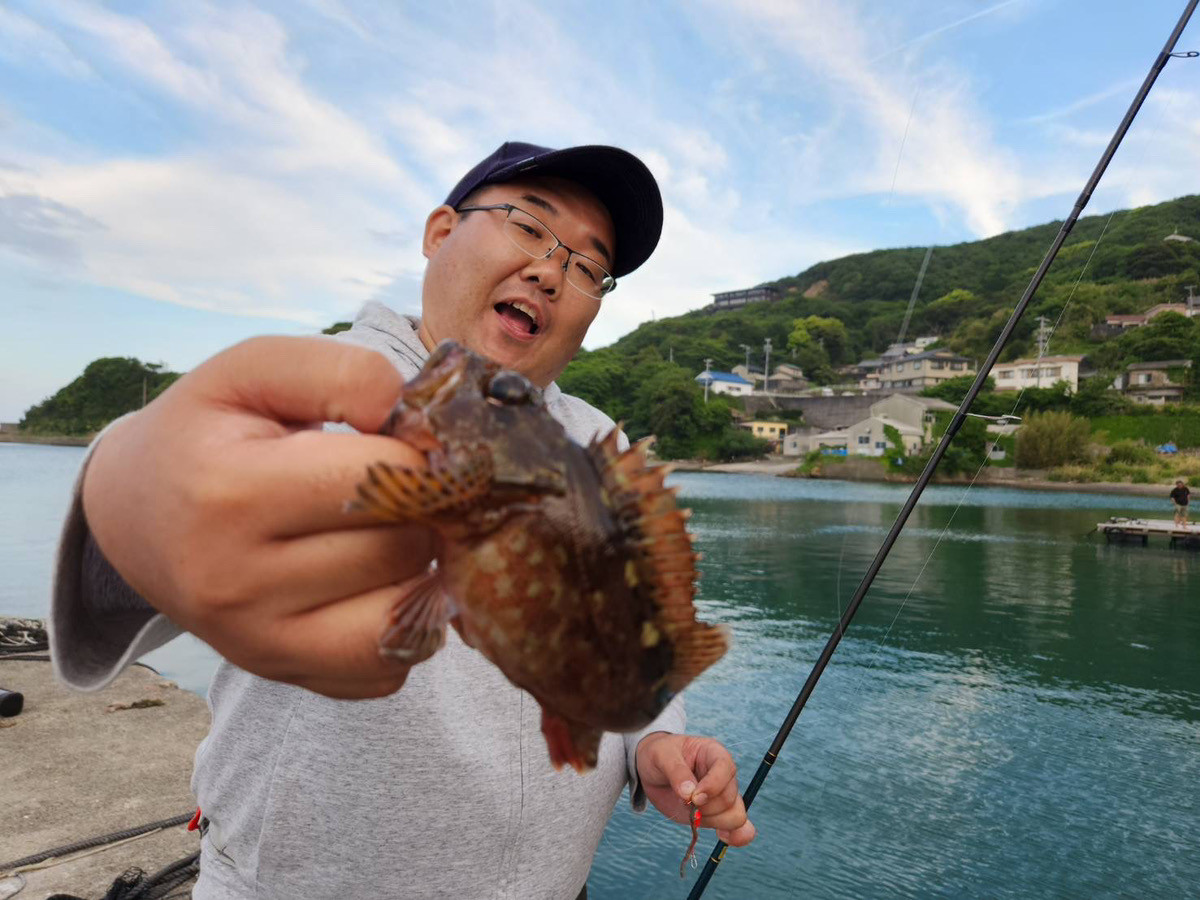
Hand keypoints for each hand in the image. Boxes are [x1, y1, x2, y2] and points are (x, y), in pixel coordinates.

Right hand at [83, 336, 434, 698]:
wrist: (137, 513)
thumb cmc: (209, 432)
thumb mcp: (254, 370)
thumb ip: (340, 374)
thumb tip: (417, 424)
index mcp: (229, 494)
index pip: (379, 479)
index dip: (418, 456)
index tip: (411, 444)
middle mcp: (237, 583)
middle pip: (400, 550)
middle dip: (425, 513)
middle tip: (407, 489)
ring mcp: (259, 642)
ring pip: (405, 616)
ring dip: (423, 571)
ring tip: (397, 531)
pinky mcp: (283, 675)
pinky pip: (386, 670)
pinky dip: (405, 627)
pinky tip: (380, 581)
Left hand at [635, 732, 755, 846]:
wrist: (653, 770)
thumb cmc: (660, 755)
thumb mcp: (662, 755)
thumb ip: (676, 772)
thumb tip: (690, 795)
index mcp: (714, 753)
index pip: (726, 768)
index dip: (713, 785)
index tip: (693, 797)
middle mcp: (724, 775)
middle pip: (729, 798)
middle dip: (705, 807)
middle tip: (684, 802)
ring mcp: (722, 796)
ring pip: (735, 816)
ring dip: (711, 820)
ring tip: (691, 813)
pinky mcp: (717, 815)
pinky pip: (740, 828)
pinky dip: (736, 836)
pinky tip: (723, 836)